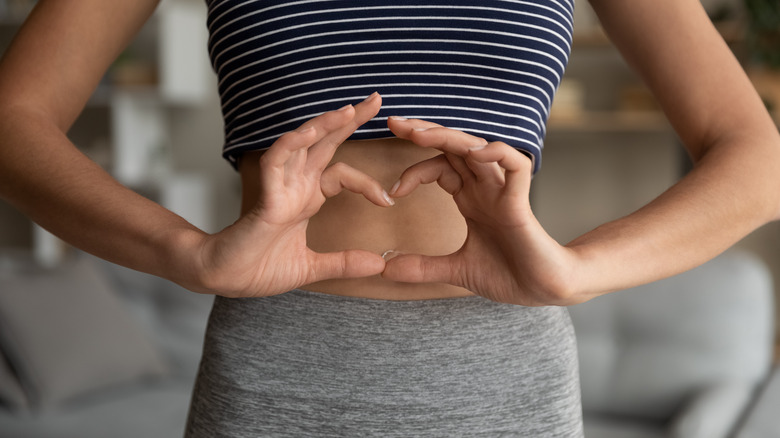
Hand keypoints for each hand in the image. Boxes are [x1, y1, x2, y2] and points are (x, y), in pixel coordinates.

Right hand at [191, 93, 390, 297]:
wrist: (224, 279)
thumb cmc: (257, 268)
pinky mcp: (265, 197)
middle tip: (376, 99)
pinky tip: (310, 131)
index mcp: (307, 198)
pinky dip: (292, 144)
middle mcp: (295, 186)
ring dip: (324, 124)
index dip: (367, 181)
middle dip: (349, 120)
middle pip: (326, 143)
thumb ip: (344, 264)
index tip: (389, 201)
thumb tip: (378, 264)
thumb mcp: (311, 268)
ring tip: (349, 109)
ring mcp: (280, 188)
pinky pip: (276, 160)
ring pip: (303, 144)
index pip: (341, 173)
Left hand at [382, 117, 582, 305]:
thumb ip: (422, 268)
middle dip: (426, 132)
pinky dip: (497, 154)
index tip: (392, 191)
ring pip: (478, 149)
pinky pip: (515, 166)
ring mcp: (503, 192)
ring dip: (449, 137)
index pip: (440, 167)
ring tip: (419, 133)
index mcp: (471, 199)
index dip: (414, 171)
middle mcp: (486, 189)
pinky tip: (475, 153)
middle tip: (395, 123)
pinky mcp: (520, 203)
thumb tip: (385, 269)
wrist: (543, 292)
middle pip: (455, 147)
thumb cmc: (508, 275)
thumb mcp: (455, 271)